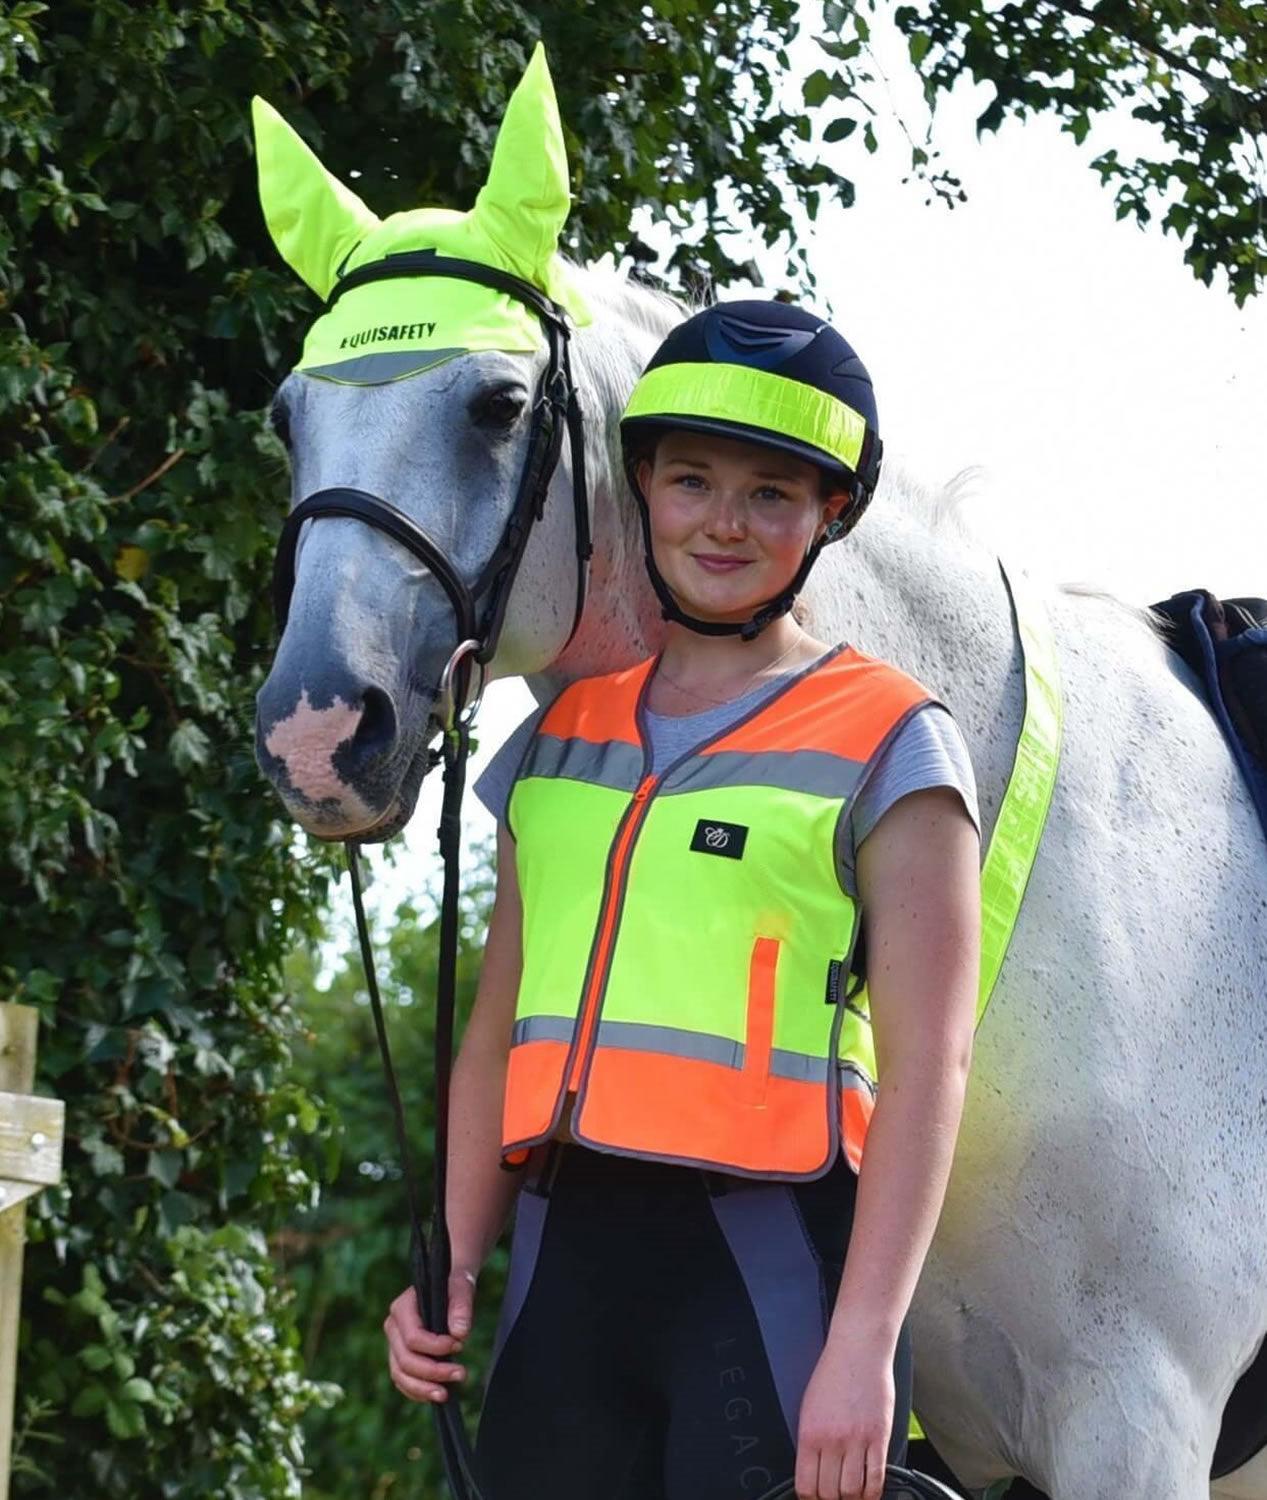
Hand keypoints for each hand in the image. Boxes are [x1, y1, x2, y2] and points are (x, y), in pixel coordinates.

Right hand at [383, 1267, 476, 1403]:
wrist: (448, 1290)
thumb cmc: (453, 1287)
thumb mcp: (461, 1288)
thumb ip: (461, 1307)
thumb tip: (459, 1333)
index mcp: (402, 1308)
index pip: (413, 1337)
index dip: (435, 1347)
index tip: (460, 1345)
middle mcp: (393, 1328)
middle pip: (404, 1360)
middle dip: (433, 1372)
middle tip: (461, 1374)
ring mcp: (394, 1345)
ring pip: (400, 1375)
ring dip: (423, 1388)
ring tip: (446, 1394)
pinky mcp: (400, 1359)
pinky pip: (403, 1382)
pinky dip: (418, 1392)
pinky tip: (437, 1394)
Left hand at [794, 1334, 894, 1499]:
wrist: (858, 1349)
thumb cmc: (833, 1374)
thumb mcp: (809, 1406)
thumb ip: (811, 1441)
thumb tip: (812, 1471)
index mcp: (809, 1433)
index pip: (806, 1486)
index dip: (811, 1499)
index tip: (815, 1498)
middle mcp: (832, 1440)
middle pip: (830, 1493)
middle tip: (835, 1497)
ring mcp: (857, 1440)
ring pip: (853, 1491)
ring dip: (853, 1499)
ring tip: (853, 1496)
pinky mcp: (879, 1436)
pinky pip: (876, 1477)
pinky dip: (873, 1493)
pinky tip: (870, 1491)